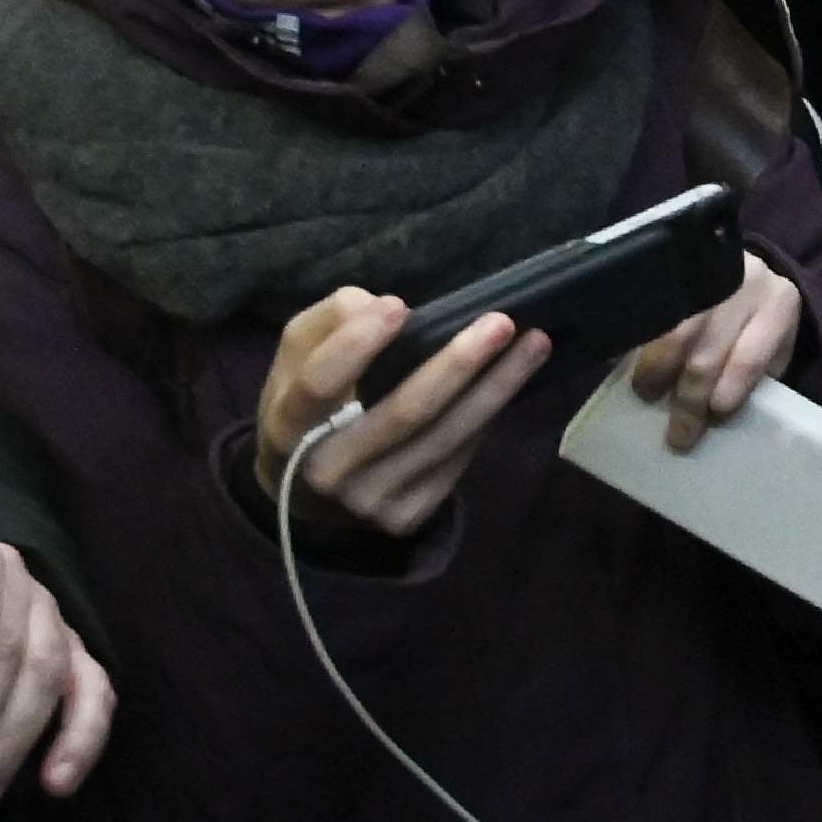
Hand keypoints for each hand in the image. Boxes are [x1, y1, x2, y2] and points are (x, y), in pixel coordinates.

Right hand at [256, 288, 550, 534]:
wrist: (304, 493)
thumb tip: (385, 306)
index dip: (356, 345)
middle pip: (403, 414)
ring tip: (534, 343)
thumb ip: (331, 320)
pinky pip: (456, 459)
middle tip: (501, 321)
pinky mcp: (405, 517)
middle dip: (458, 365)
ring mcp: (369, 503)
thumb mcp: (297, 357)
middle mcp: (327, 474)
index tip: (398, 304)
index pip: (320, 385)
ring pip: (445, 439)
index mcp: (286, 427)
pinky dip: (487, 416)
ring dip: (497, 388)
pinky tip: (511, 381)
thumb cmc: (307, 406)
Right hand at [623, 247, 804, 450]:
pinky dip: (644, 346)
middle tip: (677, 434)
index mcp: (777, 304)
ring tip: (647, 396)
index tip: (712, 418)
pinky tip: (636, 367)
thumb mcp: (774, 342)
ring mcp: (706, 273)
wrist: (739, 266)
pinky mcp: (676, 270)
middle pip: (708, 352)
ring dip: (657, 371)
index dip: (729, 391)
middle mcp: (744, 283)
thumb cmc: (759, 318)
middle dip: (689, 399)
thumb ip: (757, 373)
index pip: (749, 357)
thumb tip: (719, 415)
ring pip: (675, 333)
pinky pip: (655, 313)